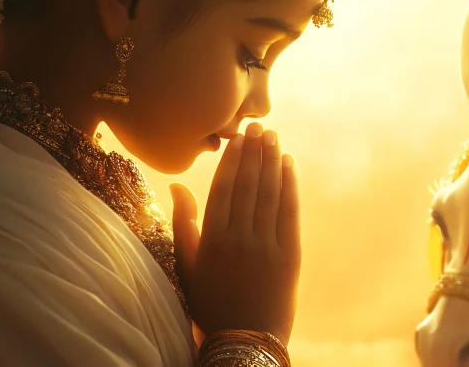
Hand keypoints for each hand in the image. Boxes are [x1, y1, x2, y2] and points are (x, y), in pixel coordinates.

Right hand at [170, 122, 301, 345]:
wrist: (245, 340)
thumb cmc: (210, 303)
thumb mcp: (187, 266)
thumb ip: (183, 224)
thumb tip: (178, 185)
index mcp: (212, 241)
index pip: (224, 188)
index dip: (233, 159)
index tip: (239, 136)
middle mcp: (240, 239)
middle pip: (249, 185)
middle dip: (255, 152)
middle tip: (259, 126)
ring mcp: (267, 247)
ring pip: (270, 194)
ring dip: (273, 162)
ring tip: (274, 138)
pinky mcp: (290, 256)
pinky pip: (290, 213)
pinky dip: (290, 186)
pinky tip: (290, 166)